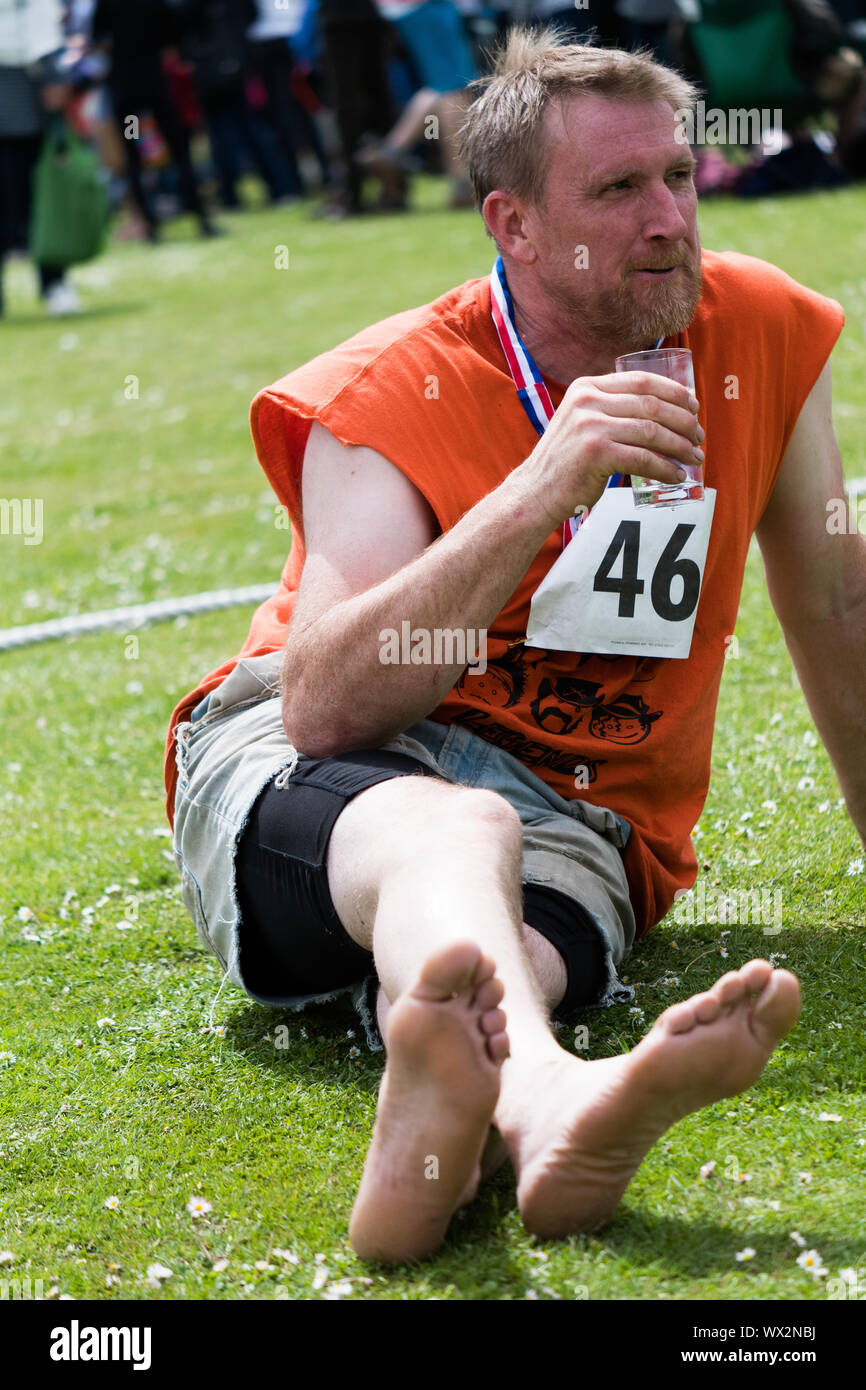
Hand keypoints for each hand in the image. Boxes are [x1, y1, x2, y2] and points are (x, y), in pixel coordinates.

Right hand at [516, 371, 704, 530]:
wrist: (535, 492)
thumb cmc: (565, 462)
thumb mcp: (581, 422)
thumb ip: (608, 409)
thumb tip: (659, 410)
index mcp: (586, 387)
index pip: (642, 380)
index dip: (675, 392)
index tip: (694, 406)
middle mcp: (588, 401)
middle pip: (652, 405)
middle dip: (684, 421)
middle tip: (699, 437)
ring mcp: (590, 426)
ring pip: (652, 431)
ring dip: (680, 446)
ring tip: (695, 457)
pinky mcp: (596, 454)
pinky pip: (644, 459)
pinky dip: (666, 469)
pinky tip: (676, 476)